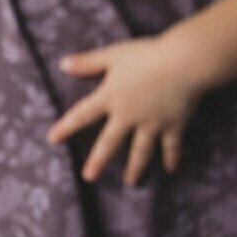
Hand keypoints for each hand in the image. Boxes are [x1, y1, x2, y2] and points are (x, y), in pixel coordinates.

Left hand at [47, 36, 210, 184]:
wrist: (184, 62)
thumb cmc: (146, 54)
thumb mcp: (112, 55)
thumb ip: (87, 62)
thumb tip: (62, 64)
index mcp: (110, 97)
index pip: (82, 115)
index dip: (66, 127)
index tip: (52, 139)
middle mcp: (128, 115)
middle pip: (109, 142)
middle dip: (98, 160)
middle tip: (89, 177)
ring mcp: (151, 123)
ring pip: (140, 150)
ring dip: (135, 167)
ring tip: (130, 182)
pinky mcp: (173, 125)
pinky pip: (171, 146)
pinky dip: (171, 158)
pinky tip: (170, 170)